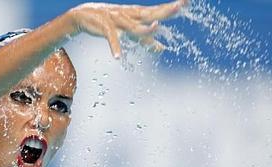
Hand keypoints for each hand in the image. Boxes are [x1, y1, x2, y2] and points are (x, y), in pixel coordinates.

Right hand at [68, 0, 187, 58]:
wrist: (83, 15)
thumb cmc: (111, 23)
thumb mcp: (131, 31)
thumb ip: (147, 40)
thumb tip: (162, 49)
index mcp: (138, 15)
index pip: (158, 10)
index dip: (172, 7)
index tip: (187, 1)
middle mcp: (130, 15)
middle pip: (151, 14)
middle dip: (165, 10)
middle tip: (180, 5)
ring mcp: (118, 21)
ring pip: (134, 26)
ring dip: (144, 28)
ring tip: (156, 28)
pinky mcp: (106, 28)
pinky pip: (112, 38)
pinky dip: (115, 47)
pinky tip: (117, 56)